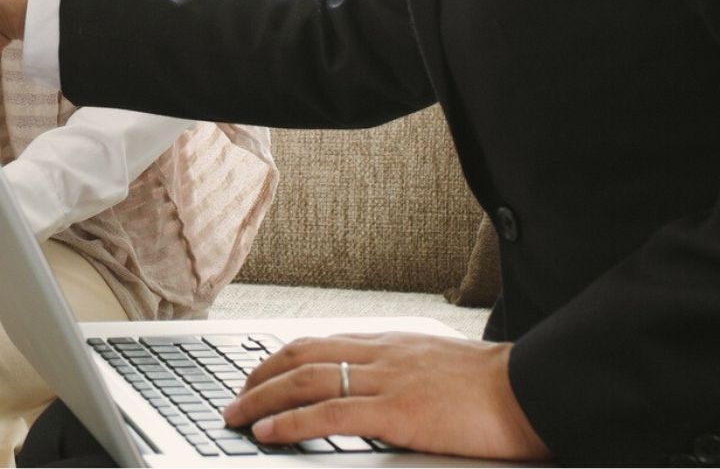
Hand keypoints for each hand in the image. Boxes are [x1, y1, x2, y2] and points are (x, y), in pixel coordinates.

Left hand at [223, 333, 549, 460]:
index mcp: (394, 343)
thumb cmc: (502, 387)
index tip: (260, 371)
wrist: (537, 389)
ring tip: (236, 415)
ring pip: (304, 380)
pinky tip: (267, 433)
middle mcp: (382, 354)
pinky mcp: (396, 412)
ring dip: (260, 398)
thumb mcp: (446, 370)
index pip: (322, 342)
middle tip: (235, 394)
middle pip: (301, 355)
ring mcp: (387, 381)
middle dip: (259, 374)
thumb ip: (412, 375)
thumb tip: (396, 392)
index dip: (283, 356)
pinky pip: (327, 413)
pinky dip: (288, 422)